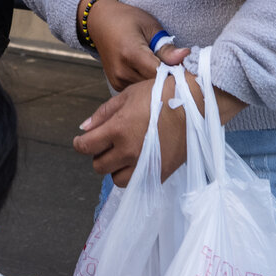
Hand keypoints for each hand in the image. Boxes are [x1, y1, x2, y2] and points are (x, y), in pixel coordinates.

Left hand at [74, 70, 187, 186]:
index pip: (86, 147)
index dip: (80, 144)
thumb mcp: (127, 95)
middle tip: (108, 145)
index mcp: (117, 129)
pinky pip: (139, 182)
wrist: (196, 103)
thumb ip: (103, 114)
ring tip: (124, 154)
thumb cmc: (161, 93)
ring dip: (116, 168)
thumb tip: (84, 129)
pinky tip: (140, 159)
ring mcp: (145, 164)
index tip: (83, 141)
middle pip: (99, 166)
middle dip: (99, 155)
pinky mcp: (160, 172)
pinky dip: (135, 174)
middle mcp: (128, 150)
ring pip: (117, 179)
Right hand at [84, 0, 187, 89]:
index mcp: (131, 53)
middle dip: (169, 79)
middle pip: (154, 84)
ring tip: (166, 70)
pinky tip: (153, 74)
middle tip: (180, 69)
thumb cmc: (127, 19)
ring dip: (159, 83)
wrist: (100, 22)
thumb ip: (166, 47)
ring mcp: (117, 80)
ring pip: (147, 90)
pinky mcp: (116, 85)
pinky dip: (148, 84)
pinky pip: (138, 90)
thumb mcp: (150, 26)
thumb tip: (186, 57)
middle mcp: (122, 70)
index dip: (176, 73)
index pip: (161, 73)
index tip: (186, 68)